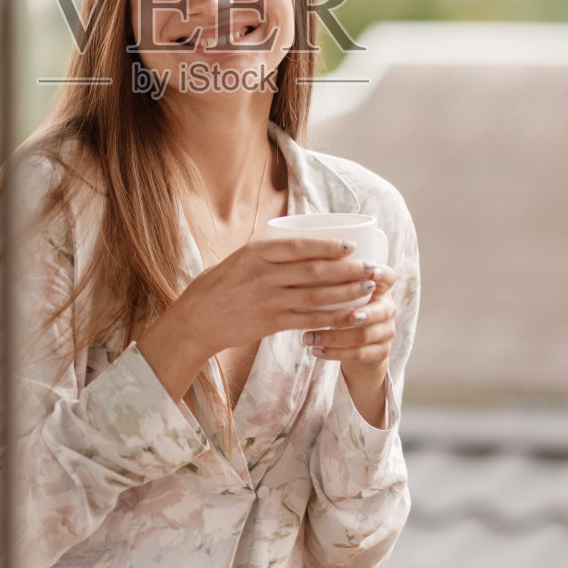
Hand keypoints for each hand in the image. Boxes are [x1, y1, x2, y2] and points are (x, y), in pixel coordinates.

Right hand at [138, 238, 377, 402]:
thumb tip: (305, 244)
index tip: (351, 245)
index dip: (327, 246)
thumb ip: (268, 252)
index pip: (298, 246)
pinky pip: (307, 320)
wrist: (196, 320)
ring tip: (368, 290)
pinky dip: (331, 318)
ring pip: (315, 296)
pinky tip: (349, 316)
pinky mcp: (269, 323)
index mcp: (255, 252)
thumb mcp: (239, 258)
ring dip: (346, 293)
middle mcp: (262, 274)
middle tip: (372, 269)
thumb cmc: (219, 285)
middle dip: (347, 270)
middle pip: (313, 271)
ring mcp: (267, 300)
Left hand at [301, 266, 397, 427]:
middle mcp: (387, 309)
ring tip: (306, 337)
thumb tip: (298, 264)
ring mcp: (386, 332)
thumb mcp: (342, 293)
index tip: (370, 271)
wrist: (360, 346)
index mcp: (380, 289)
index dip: (381, 274)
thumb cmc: (344, 309)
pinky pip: (358, 354)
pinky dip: (334, 352)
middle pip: (377, 311)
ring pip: (362, 336)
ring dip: (332, 337)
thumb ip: (332, 280)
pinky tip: (315, 350)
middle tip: (326, 316)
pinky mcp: (379, 352)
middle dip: (352, 314)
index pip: (388, 277)